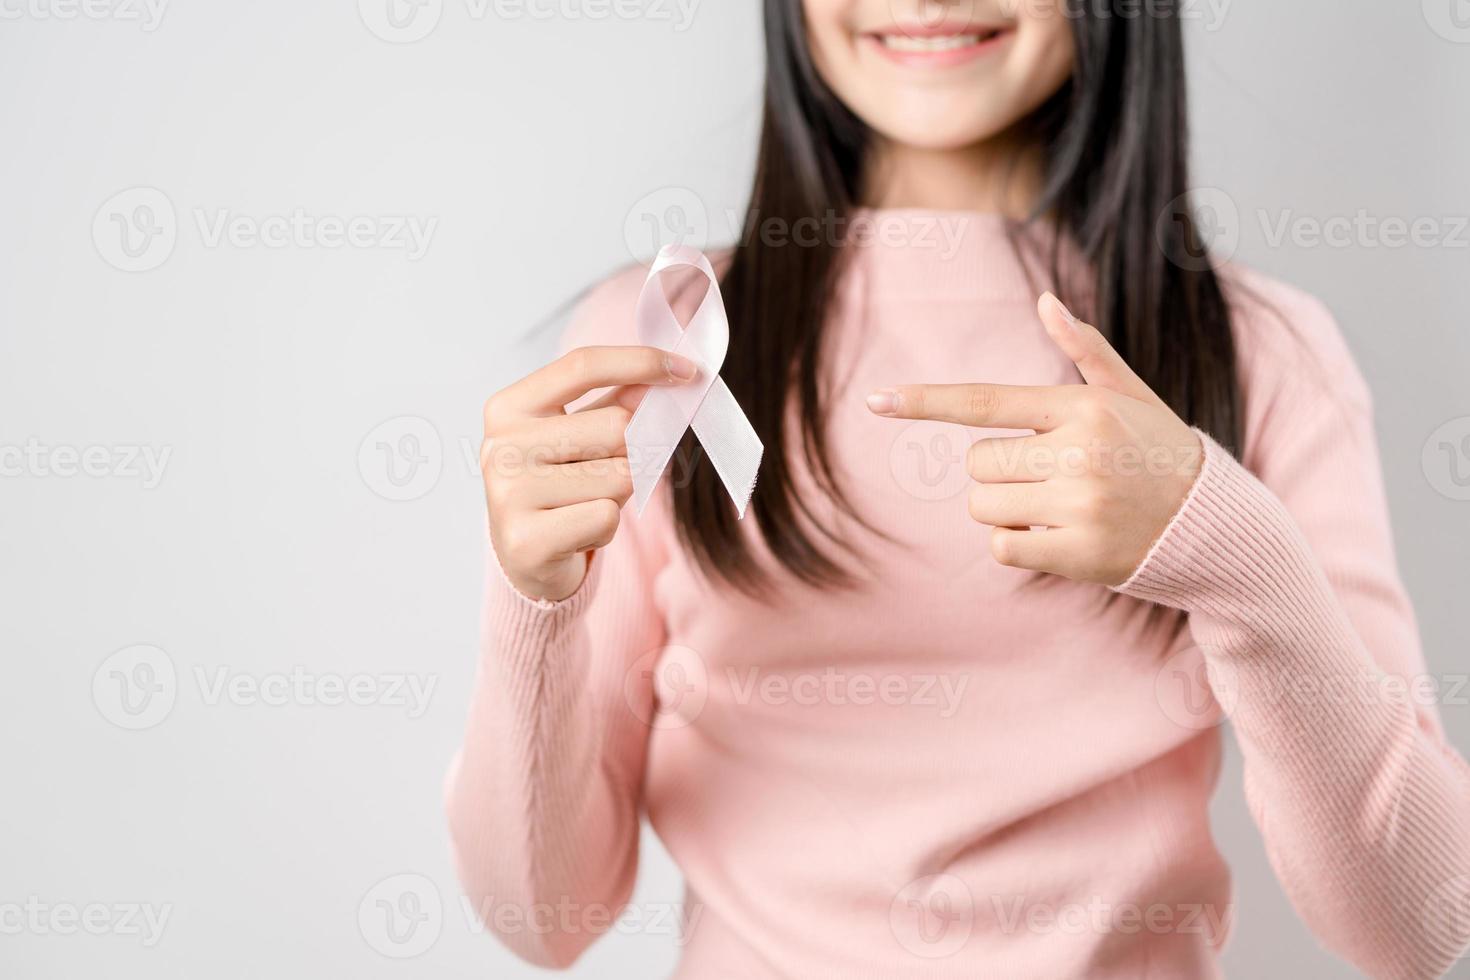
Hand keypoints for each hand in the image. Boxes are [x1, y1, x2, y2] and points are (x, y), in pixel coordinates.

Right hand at [482, 345, 697, 600]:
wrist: (525, 558)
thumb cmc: (559, 487)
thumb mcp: (582, 436)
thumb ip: (618, 402)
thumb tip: (668, 372)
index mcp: (508, 408)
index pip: (582, 366)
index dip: (640, 362)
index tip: (686, 369)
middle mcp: (501, 447)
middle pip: (615, 426)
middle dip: (631, 452)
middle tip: (604, 473)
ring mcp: (509, 494)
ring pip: (619, 477)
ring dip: (618, 496)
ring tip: (585, 507)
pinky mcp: (527, 540)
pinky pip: (607, 518)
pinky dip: (607, 528)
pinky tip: (580, 533)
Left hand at [866, 293, 1203, 586]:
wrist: (1214, 523)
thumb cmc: (1159, 451)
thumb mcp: (1129, 395)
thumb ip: (1085, 350)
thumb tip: (1046, 300)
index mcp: (1082, 407)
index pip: (985, 401)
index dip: (925, 400)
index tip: (876, 399)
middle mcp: (1078, 453)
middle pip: (977, 463)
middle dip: (1000, 471)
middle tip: (1052, 476)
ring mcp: (1078, 506)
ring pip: (984, 506)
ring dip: (1005, 510)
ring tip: (1058, 506)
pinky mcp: (1077, 553)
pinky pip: (1002, 549)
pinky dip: (1016, 546)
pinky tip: (1057, 537)